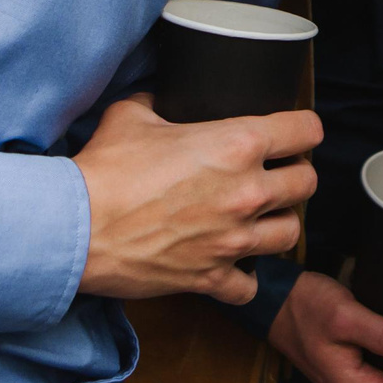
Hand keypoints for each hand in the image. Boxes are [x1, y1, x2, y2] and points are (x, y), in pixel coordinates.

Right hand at [75, 96, 320, 303]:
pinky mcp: (213, 276)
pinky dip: (243, 277)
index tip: (295, 134)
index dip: (303, 129)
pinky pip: (249, 285)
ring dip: (277, 223)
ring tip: (259, 218)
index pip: (306, 130)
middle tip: (275, 175)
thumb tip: (159, 97)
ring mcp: (233, 239)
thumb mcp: (131, 116)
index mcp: (236, 144)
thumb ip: (157, 102)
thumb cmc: (104, 171)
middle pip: (307, 184)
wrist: (75, 229)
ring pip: (291, 232)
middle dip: (295, 176)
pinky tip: (229, 263)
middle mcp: (246, 191)